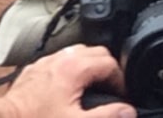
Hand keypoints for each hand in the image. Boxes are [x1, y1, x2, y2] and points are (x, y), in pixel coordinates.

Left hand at [0, 45, 133, 117]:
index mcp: (75, 68)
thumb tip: (128, 110)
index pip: (110, 63)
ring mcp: (46, 62)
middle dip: (109, 70)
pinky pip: (60, 61)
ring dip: (91, 67)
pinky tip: (70, 88)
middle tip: (113, 91)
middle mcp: (61, 58)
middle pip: (96, 52)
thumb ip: (106, 116)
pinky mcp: (35, 70)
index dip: (122, 81)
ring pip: (78, 53)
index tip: (123, 97)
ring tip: (95, 88)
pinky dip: (72, 70)